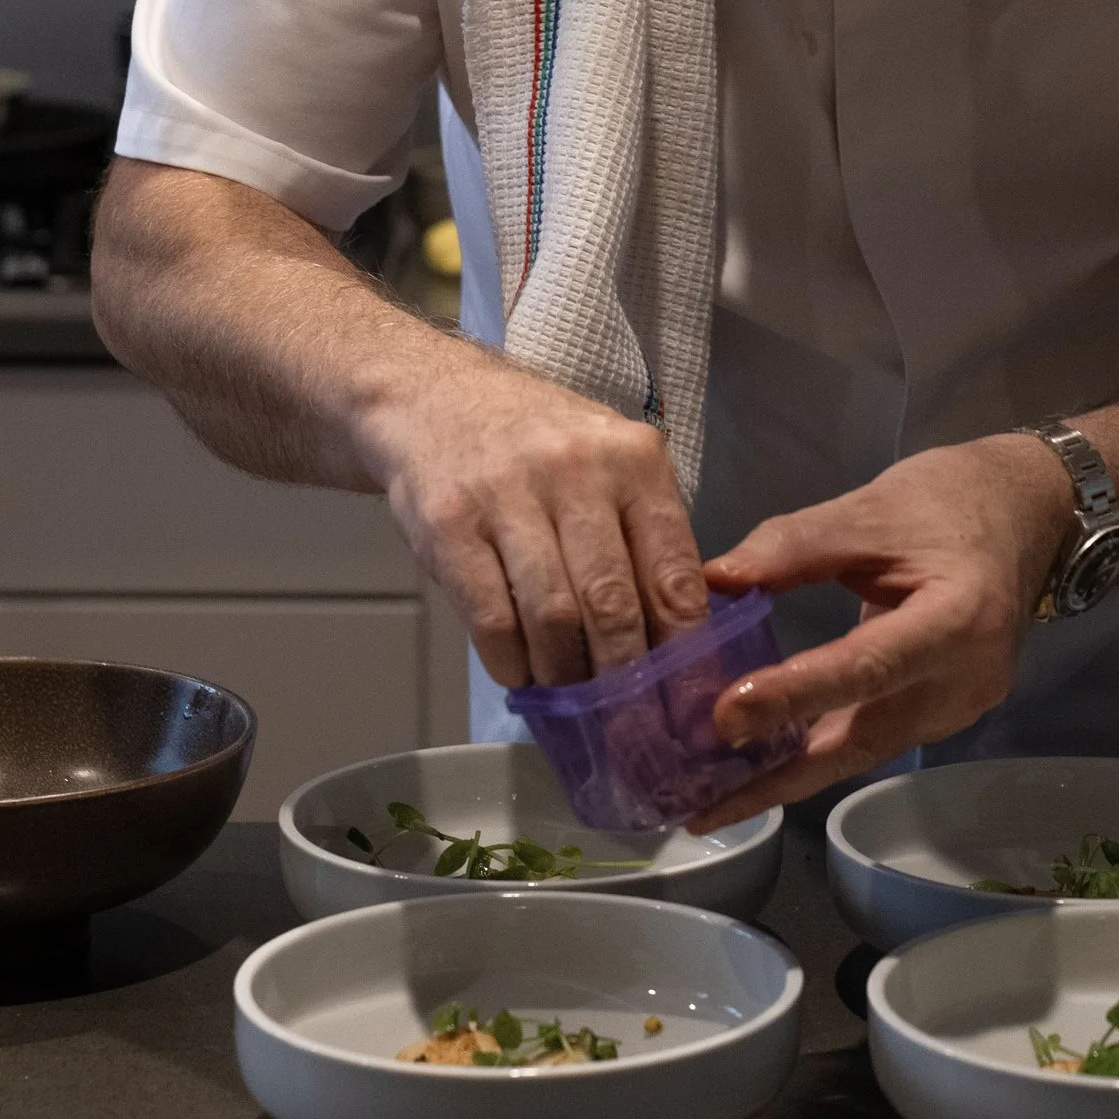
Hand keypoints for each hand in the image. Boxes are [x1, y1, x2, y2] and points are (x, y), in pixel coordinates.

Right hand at [366, 363, 710, 688]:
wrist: (433, 398)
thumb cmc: (536, 443)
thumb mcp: (608, 464)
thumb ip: (645, 536)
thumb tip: (684, 638)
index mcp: (634, 459)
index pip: (674, 574)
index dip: (683, 650)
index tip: (685, 698)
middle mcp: (576, 470)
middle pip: (614, 605)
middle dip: (624, 678)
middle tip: (628, 719)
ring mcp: (507, 495)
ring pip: (554, 619)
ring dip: (565, 674)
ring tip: (570, 693)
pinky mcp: (449, 524)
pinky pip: (491, 619)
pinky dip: (512, 663)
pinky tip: (521, 672)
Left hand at [692, 433, 1072, 818]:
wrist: (1026, 516)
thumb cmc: (949, 503)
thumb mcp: (871, 509)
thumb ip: (793, 546)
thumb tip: (713, 582)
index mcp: (958, 620)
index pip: (868, 666)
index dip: (797, 693)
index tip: (725, 716)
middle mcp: (965, 682)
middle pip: (862, 738)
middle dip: (778, 777)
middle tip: (701, 805)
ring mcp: (958, 708)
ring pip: (863, 749)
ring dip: (789, 775)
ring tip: (713, 799)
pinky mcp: (942, 714)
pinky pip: (871, 738)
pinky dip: (815, 752)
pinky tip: (762, 763)